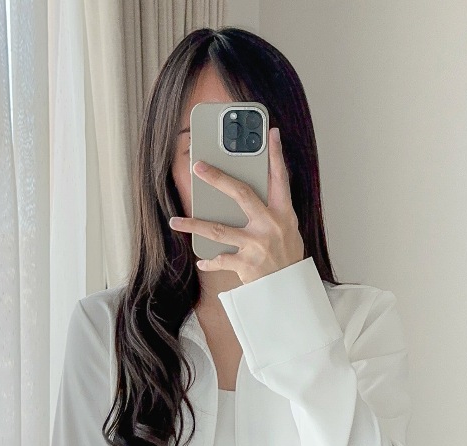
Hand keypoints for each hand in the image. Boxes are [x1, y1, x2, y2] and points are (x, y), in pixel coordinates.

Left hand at [168, 126, 304, 284]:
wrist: (290, 291)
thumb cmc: (287, 257)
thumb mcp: (288, 230)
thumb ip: (271, 210)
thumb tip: (247, 192)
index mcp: (284, 214)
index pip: (280, 178)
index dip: (276, 155)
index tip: (270, 133)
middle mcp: (271, 226)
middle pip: (241, 194)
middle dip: (217, 178)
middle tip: (198, 167)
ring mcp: (257, 245)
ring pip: (218, 230)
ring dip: (193, 225)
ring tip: (175, 221)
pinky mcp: (247, 265)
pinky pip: (221, 259)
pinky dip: (209, 261)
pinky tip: (201, 259)